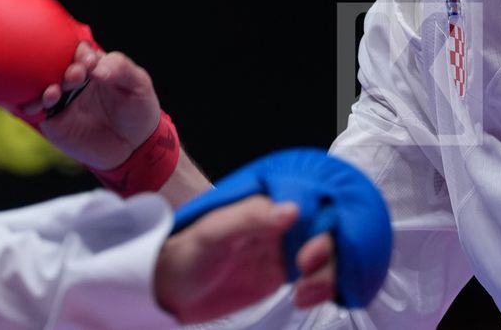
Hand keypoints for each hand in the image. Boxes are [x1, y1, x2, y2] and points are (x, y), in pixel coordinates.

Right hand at [17, 41, 160, 169]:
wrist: (137, 144)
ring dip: (43, 88)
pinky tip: (37, 106)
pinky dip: (32, 107)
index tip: (90, 62)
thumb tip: (97, 69)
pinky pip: (37, 112)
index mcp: (91, 65)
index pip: (78, 51)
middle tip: (76, 76)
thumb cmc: (138, 107)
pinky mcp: (55, 123)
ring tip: (55, 93)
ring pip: (41, 88)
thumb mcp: (138, 83)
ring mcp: (62, 101)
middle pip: (55, 67)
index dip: (80, 54)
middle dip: (62, 70)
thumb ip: (121, 69)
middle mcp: (72, 80)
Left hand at [154, 196, 338, 320]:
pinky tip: (304, 297)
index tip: (311, 250)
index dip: (324, 225)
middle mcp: (282, 223)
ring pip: (329, 254)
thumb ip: (250, 217)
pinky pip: (318, 276)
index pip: (315, 204)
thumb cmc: (185, 253)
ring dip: (329, 274)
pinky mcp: (284, 274)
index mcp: (268, 203)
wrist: (170, 291)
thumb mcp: (213, 232)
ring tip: (305, 292)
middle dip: (330, 253)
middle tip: (306, 271)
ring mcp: (285, 249)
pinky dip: (323, 288)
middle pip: (329, 230)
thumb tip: (292, 210)